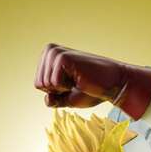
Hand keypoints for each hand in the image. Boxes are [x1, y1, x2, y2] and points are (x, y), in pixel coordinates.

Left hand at [34, 43, 150, 118]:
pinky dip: (66, 87)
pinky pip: (53, 83)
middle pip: (39, 84)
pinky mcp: (61, 57)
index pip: (38, 84)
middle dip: (58, 91)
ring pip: (45, 84)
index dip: (56, 93)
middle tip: (77, 83)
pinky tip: (79, 78)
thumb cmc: (93, 91)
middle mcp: (50, 51)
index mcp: (49, 57)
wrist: (112, 85)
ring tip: (78, 80)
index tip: (72, 85)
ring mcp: (55, 52)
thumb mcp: (69, 98)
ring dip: (63, 89)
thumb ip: (55, 100)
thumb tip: (46, 100)